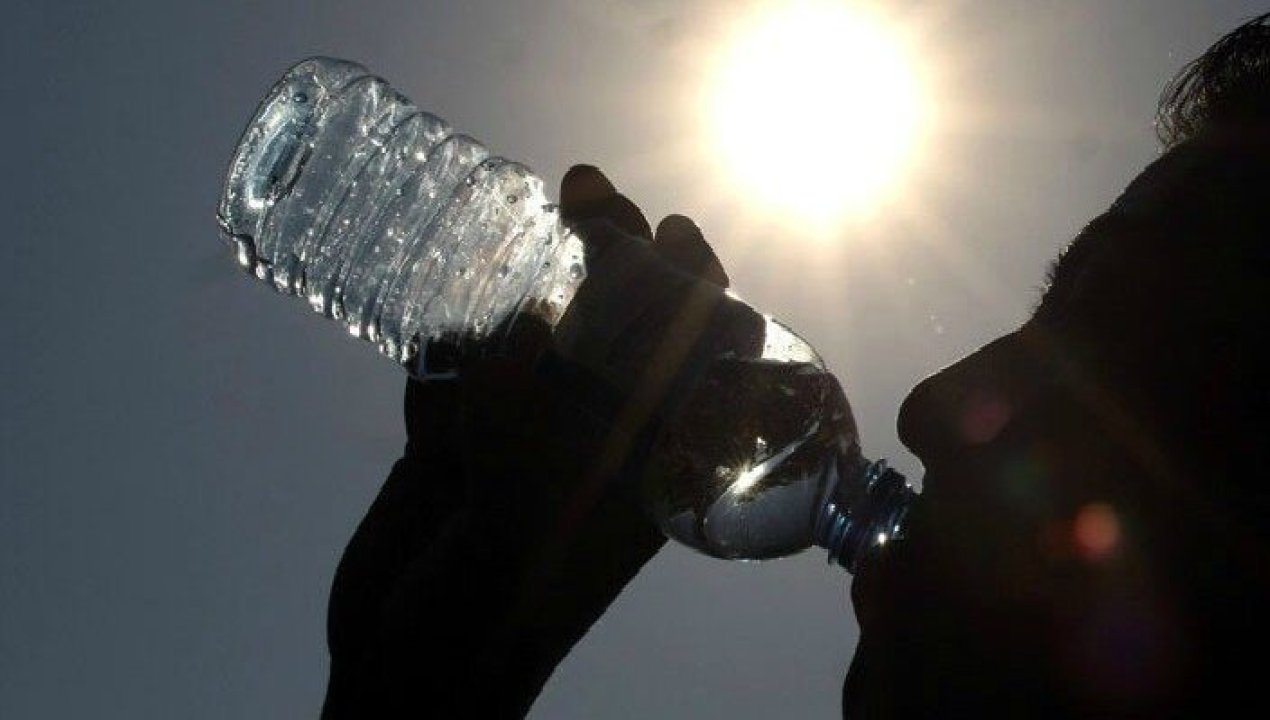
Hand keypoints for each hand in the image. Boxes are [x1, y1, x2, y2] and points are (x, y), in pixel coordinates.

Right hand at [322, 165, 739, 717]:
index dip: (696, 292)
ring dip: (540, 279)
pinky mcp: (457, 444)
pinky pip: (465, 370)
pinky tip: (457, 306)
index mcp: (650, 468)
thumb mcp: (538, 512)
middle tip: (588, 192)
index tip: (675, 232)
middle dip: (612, 256)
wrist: (409, 669)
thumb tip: (527, 323)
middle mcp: (596, 445)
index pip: (695, 362)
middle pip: (621, 331)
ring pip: (545, 340)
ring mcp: (524, 440)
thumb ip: (530, 417)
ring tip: (534, 219)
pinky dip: (462, 333)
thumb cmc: (497, 606)